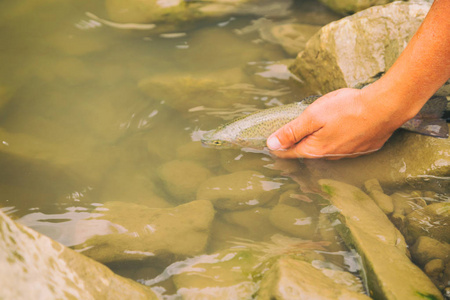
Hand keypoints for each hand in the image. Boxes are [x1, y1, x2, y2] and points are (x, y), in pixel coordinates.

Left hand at [266, 88, 404, 158]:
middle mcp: (330, 157)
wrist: (386, 107)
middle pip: (307, 152)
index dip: (277, 147)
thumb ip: (292, 131)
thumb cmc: (348, 109)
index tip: (269, 142)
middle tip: (288, 135)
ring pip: (325, 150)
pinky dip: (335, 140)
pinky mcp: (361, 149)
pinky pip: (342, 147)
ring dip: (317, 142)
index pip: (289, 153)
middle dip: (297, 144)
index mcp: (315, 150)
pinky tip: (338, 130)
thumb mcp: (313, 116)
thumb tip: (271, 145)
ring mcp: (348, 155)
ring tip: (313, 130)